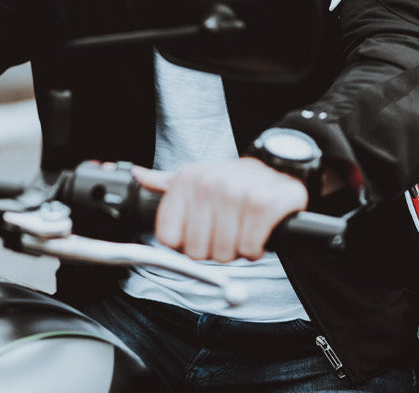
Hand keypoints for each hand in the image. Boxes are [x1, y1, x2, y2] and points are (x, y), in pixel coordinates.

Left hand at [134, 158, 307, 262]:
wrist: (280, 167)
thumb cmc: (234, 181)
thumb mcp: (198, 178)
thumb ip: (165, 182)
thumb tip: (138, 175)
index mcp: (187, 180)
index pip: (168, 238)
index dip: (185, 244)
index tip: (199, 235)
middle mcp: (209, 184)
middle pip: (196, 251)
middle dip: (213, 249)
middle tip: (226, 233)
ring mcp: (237, 193)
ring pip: (224, 252)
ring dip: (236, 250)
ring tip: (242, 231)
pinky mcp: (264, 205)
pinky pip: (250, 248)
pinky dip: (255, 249)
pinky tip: (258, 234)